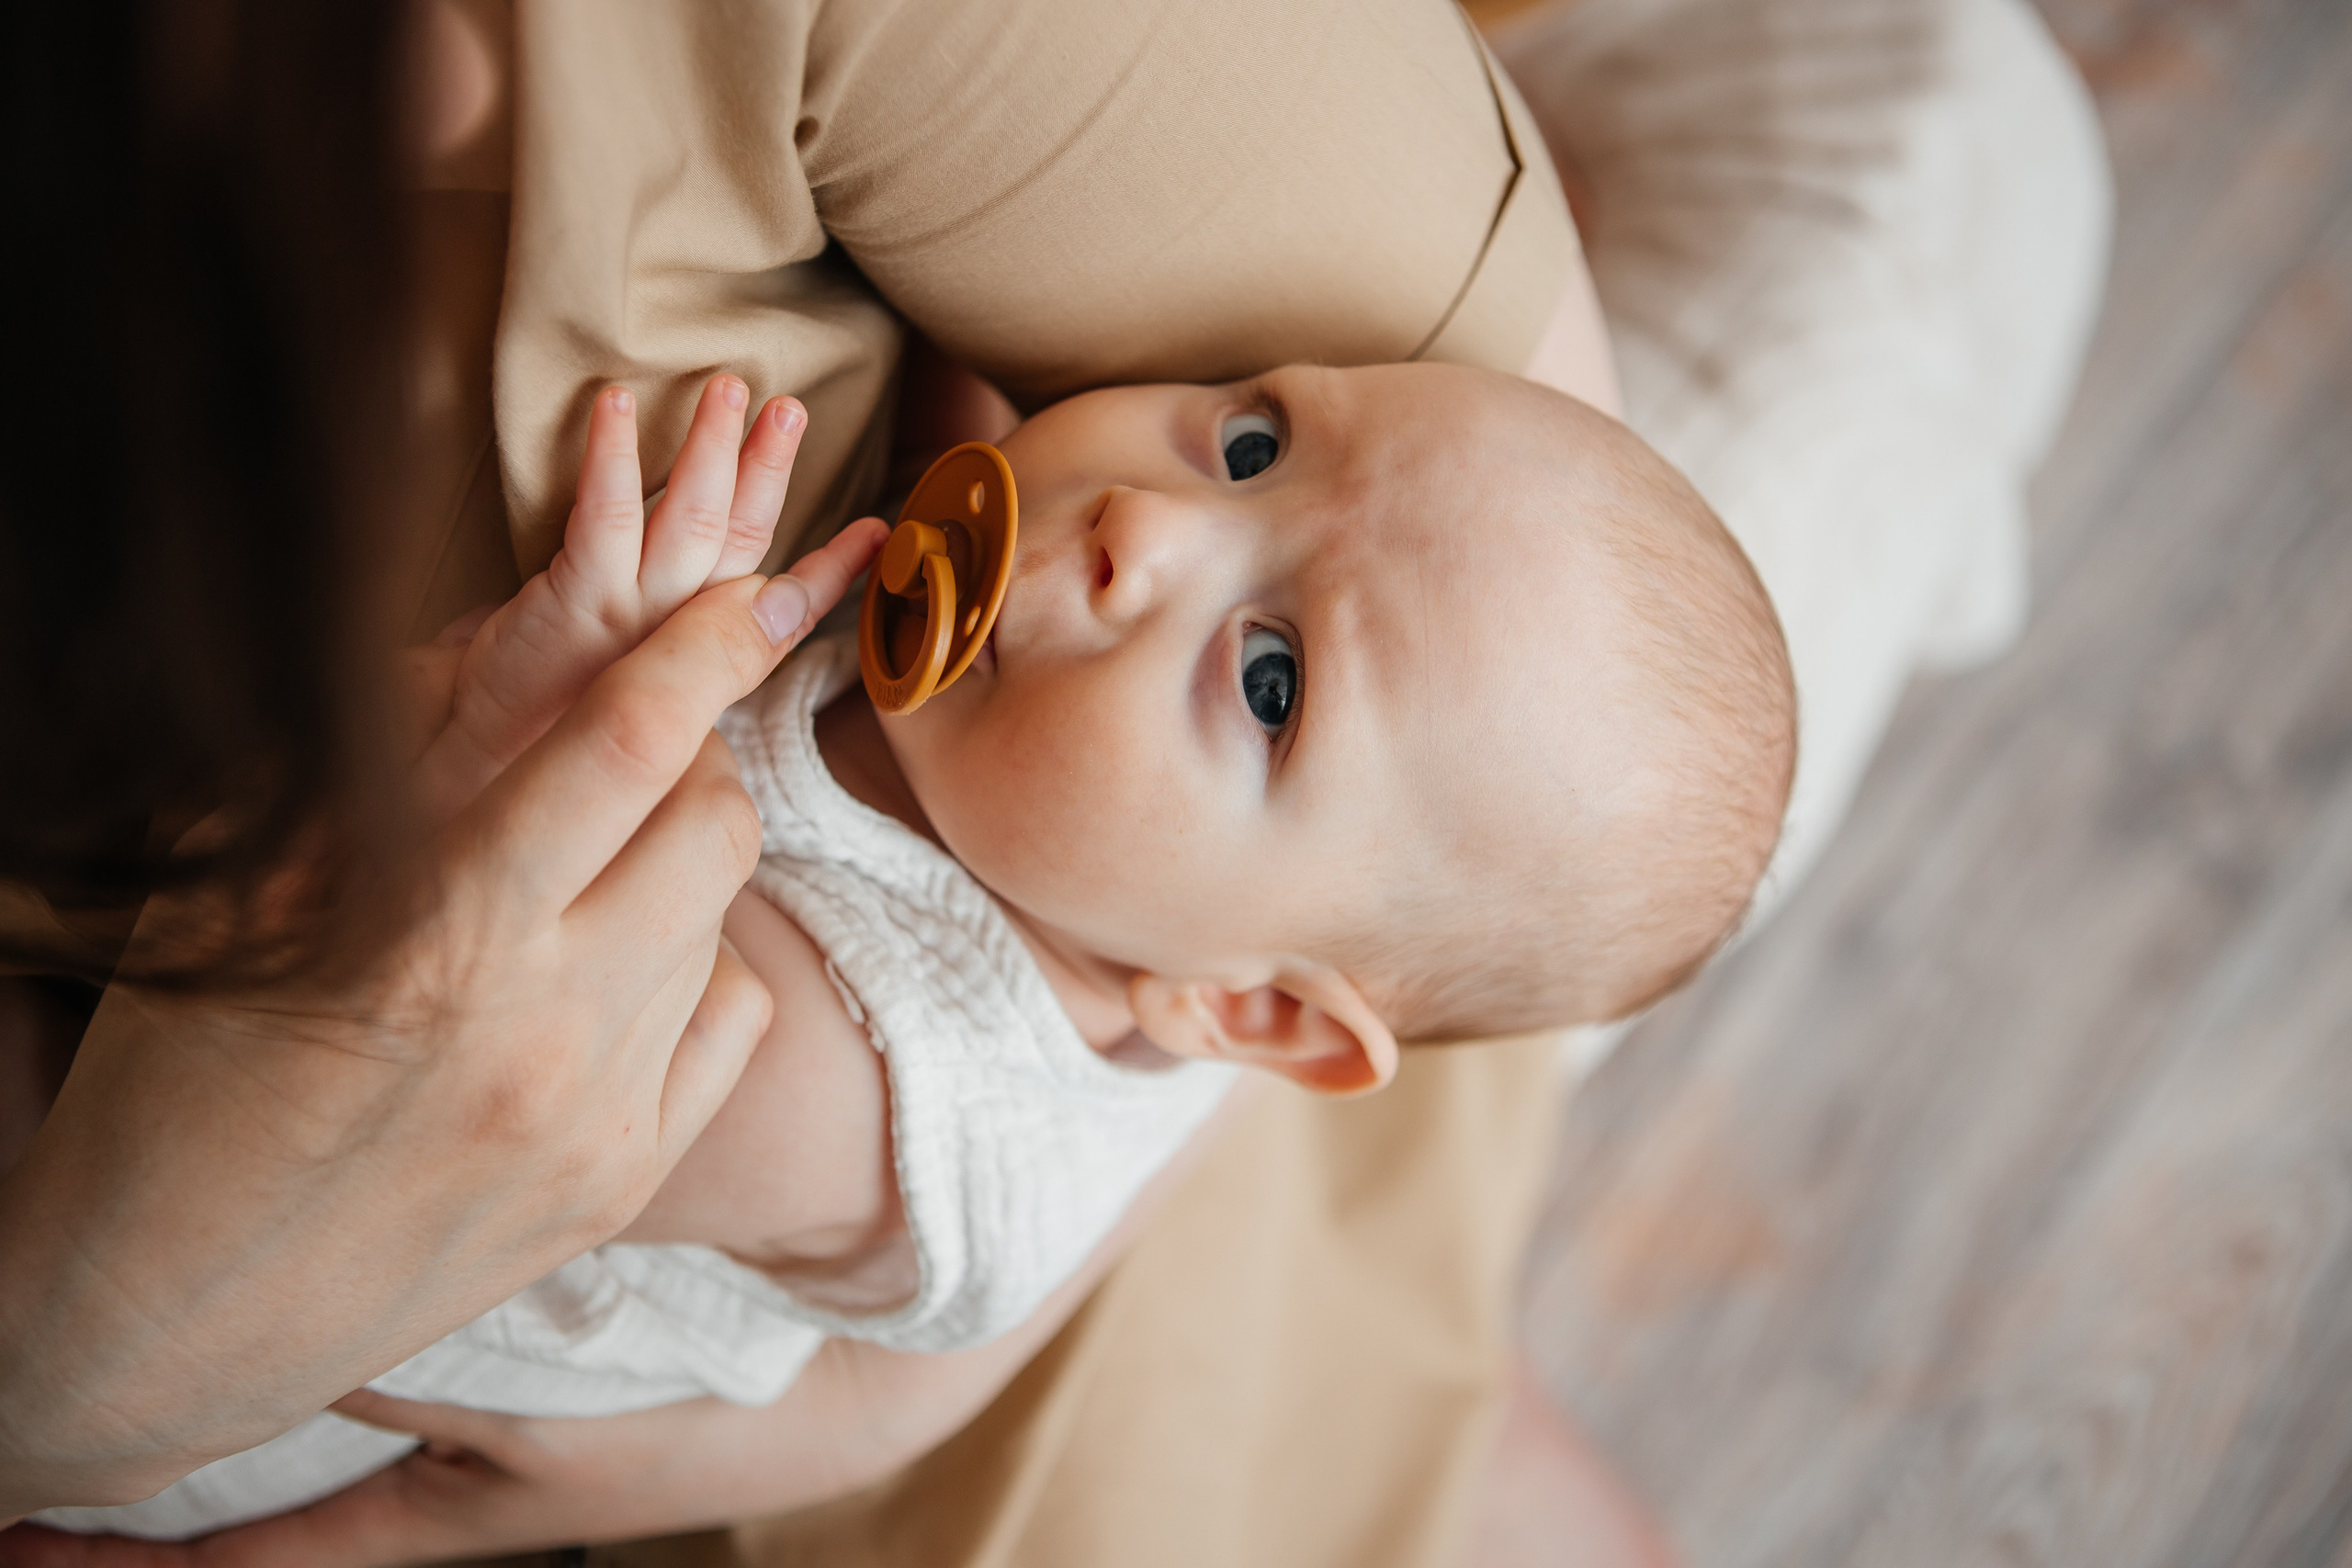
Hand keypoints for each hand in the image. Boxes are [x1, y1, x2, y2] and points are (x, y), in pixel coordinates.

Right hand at [0, 385, 885, 1515]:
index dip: (704, 648)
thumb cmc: (174, 1090)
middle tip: (622, 753)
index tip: (742, 601)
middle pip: (715, 819)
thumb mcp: (253, 903)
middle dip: (693, 755)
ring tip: (579, 876)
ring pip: (722, 917)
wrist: (164, 1322)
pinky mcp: (626, 1181)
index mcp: (434, 933)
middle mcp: (545, 1025)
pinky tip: (608, 972)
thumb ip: (392, 769)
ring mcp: (600, 1113)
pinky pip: (731, 1019)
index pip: (627, 745)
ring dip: (675, 864)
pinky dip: (690, 969)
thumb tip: (517, 641)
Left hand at [417, 375, 884, 816]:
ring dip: (714, 448)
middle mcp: (674, 636)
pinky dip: (613, 456)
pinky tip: (615, 404)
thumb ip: (559, 652)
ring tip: (733, 387)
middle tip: (792, 409)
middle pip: (739, 541)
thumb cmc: (505, 742)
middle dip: (769, 472)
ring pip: (692, 521)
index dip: (828, 573)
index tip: (879, 535)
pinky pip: (606, 517)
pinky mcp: (579, 604)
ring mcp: (631, 619)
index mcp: (685, 656)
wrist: (466, 784)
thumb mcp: (561, 696)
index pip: (776, 611)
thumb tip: (501, 622)